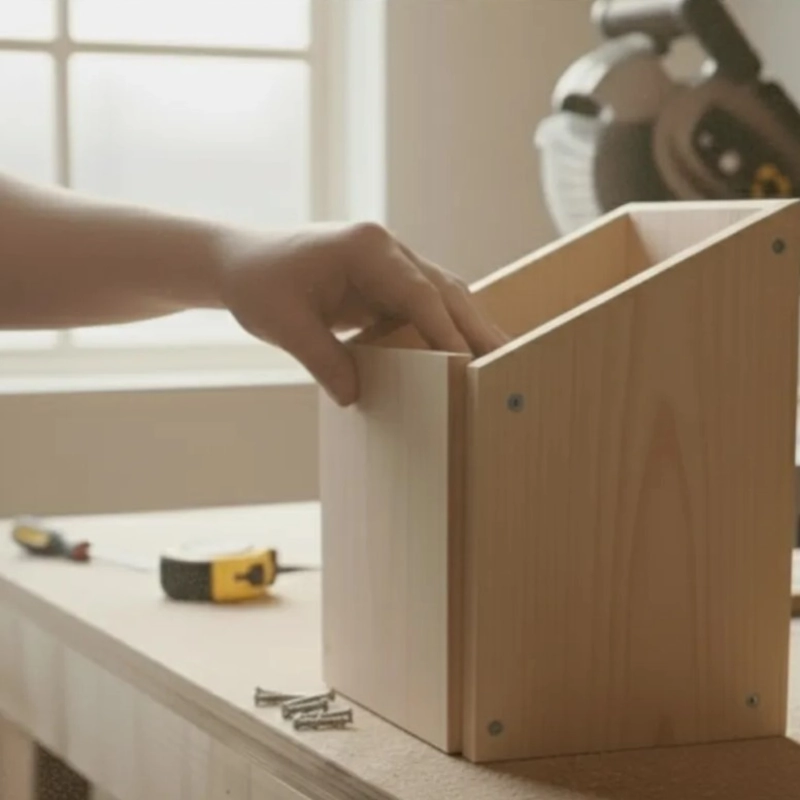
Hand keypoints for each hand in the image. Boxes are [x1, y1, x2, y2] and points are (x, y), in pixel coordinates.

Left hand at [217, 221, 507, 405]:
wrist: (240, 263)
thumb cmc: (257, 284)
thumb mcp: (284, 325)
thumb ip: (323, 360)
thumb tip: (357, 397)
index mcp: (365, 247)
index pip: (419, 291)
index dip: (446, 329)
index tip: (469, 362)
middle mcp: (386, 249)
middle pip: (444, 288)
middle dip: (475, 325)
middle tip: (509, 360)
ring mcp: (389, 263)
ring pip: (442, 295)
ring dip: (467, 327)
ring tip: (497, 362)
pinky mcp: (385, 282)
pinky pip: (423, 306)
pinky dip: (443, 329)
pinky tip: (461, 355)